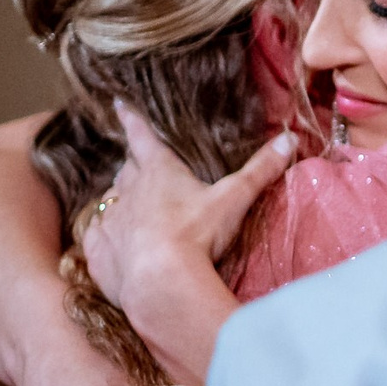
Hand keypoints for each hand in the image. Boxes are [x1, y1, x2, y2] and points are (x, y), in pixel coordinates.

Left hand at [82, 103, 294, 315]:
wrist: (159, 281)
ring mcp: (110, 223)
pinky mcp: (99, 253)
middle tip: (139, 166)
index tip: (119, 104)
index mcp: (159, 172)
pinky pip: (97, 239)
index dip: (132, 120)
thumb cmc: (198, 233)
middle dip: (132, 166)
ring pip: (109, 203)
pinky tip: (112, 245)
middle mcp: (128, 191)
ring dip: (120, 202)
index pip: (142, 137)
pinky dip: (105, 238)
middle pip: (126, 170)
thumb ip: (260, 170)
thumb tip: (290, 139)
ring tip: (131, 208)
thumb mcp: (234, 199)